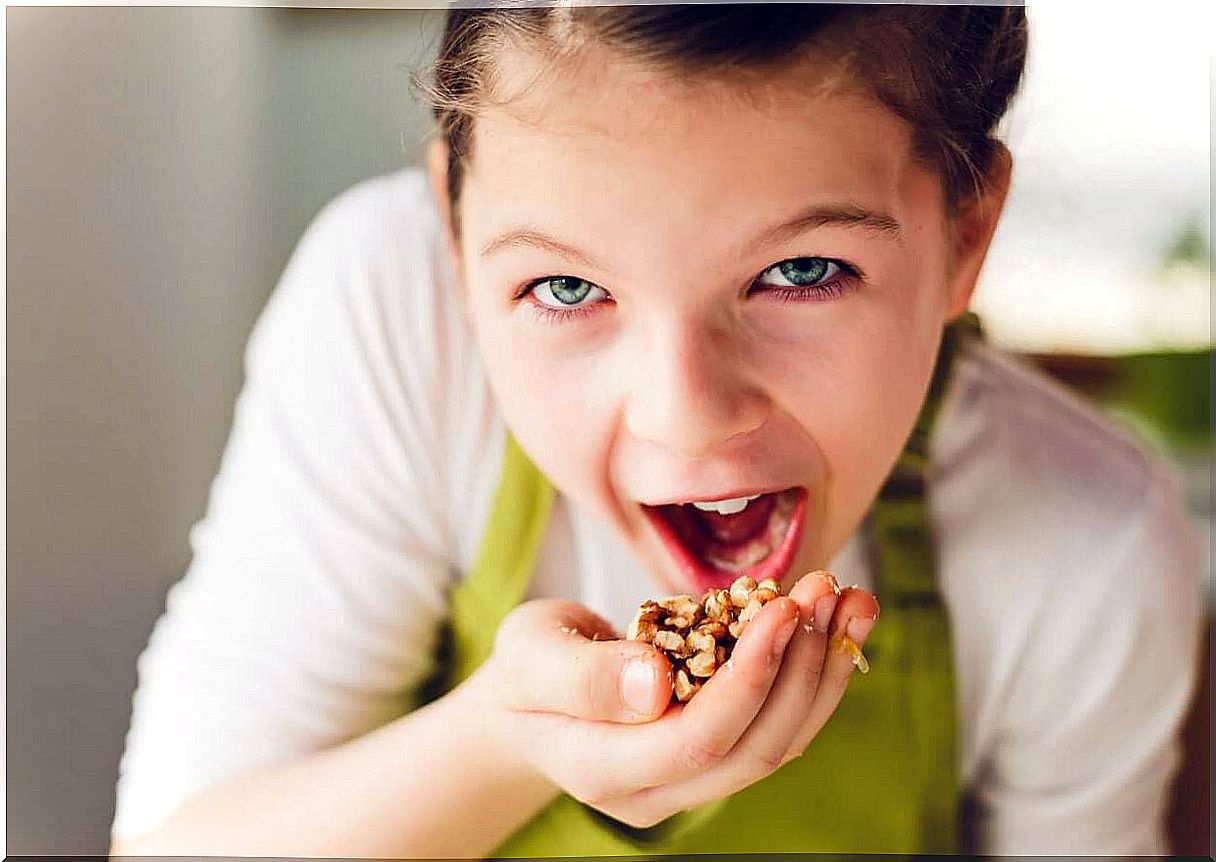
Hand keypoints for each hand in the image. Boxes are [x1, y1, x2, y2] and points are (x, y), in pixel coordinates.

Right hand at [463, 571, 878, 828]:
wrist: (531, 701)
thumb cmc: (526, 669)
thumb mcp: (530, 654)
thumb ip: (583, 675)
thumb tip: (655, 682)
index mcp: (602, 770)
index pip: (697, 739)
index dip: (750, 678)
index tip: (782, 606)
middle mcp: (654, 793)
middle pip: (753, 748)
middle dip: (801, 668)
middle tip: (826, 589)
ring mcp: (689, 784)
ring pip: (778, 744)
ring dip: (822, 672)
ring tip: (850, 600)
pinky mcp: (717, 758)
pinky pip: (778, 728)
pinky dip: (814, 676)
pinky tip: (835, 622)